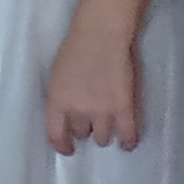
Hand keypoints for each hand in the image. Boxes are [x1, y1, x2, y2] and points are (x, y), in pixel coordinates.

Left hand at [46, 17, 142, 152]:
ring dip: (104, 132)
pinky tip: (127, 142)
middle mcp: (78, 111)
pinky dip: (127, 141)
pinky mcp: (124, 108)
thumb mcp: (56, 76)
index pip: (56, 135)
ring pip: (102, 137)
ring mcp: (102, 112)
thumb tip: (65, 115)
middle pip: (81, 134)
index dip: (62, 145)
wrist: (101, 35)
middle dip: (84, 128)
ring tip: (108, 124)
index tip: (68, 148)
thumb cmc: (75, 49)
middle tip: (90, 118)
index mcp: (57, 102)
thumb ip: (61, 98)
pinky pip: (127, 135)